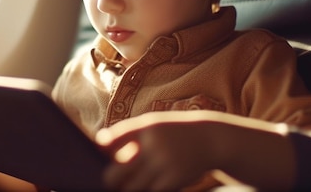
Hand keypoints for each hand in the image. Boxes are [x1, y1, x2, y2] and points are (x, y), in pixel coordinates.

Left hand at [96, 111, 220, 190]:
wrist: (211, 139)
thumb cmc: (174, 133)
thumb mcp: (153, 125)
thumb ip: (128, 134)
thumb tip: (99, 147)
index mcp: (144, 127)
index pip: (111, 139)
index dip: (102, 149)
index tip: (100, 155)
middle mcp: (152, 145)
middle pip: (116, 172)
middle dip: (110, 180)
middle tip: (110, 181)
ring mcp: (163, 163)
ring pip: (133, 187)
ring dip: (130, 188)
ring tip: (131, 185)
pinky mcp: (174, 179)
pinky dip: (148, 190)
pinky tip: (151, 185)